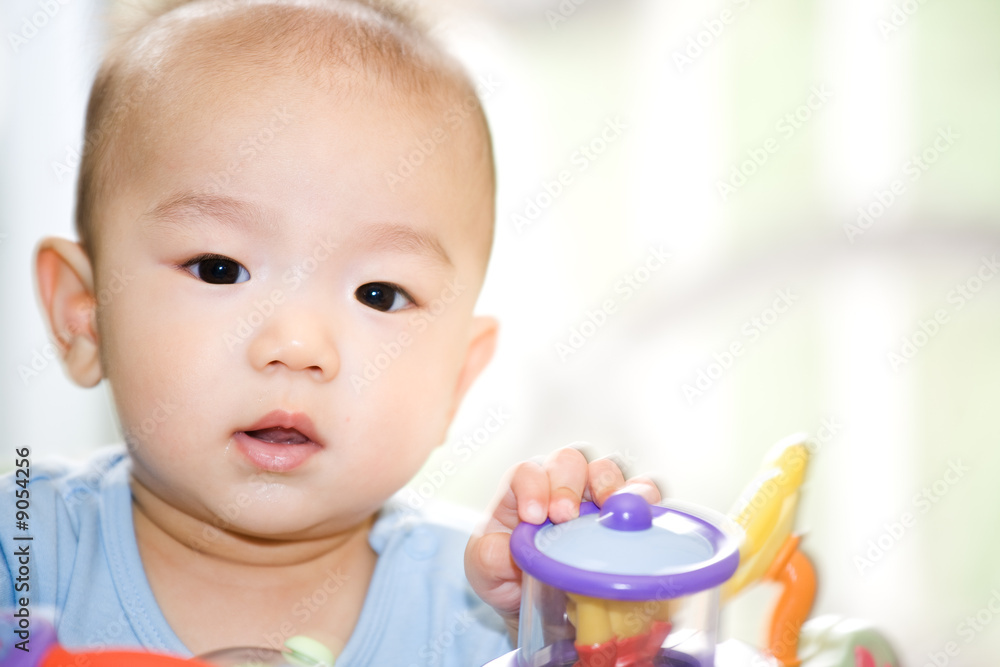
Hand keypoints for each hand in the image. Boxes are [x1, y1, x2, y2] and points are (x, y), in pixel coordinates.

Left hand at [464, 447, 660, 637]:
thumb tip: (506, 549)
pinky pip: (642, 492)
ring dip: (609, 484)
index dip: (532, 487)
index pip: (527, 472)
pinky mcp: (624, 514)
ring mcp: (594, 496)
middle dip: (567, 484)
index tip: (533, 516)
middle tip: (565, 515)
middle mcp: (560, 485)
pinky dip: (644, 498)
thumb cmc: (507, 575)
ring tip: (607, 511)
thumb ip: (487, 557)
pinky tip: (640, 517)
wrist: (540, 604)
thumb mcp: (485, 569)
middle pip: (569, 461)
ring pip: (606, 468)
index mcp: (523, 490)